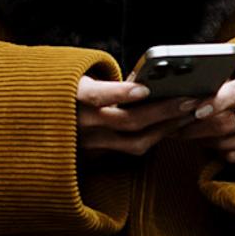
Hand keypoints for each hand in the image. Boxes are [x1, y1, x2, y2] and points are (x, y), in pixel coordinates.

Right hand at [76, 75, 196, 157]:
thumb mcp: (79, 77)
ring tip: (189, 113)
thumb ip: (107, 81)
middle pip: (126, 121)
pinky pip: (131, 151)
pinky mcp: (95, 158)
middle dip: (162, 111)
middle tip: (191, 99)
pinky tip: (173, 126)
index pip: (94, 95)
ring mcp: (88, 145)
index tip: (145, 88)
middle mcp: (79, 124)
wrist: (43, 119)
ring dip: (166, 128)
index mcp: (71, 96)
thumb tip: (149, 81)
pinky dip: (154, 138)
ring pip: (134, 142)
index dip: (120, 93)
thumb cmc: (68, 89)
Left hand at [176, 70, 234, 165]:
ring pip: (226, 144)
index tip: (191, 109)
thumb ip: (222, 75)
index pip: (233, 95)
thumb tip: (190, 84)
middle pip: (225, 124)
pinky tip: (208, 141)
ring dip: (202, 140)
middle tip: (175, 125)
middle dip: (194, 127)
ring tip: (187, 132)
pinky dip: (217, 151)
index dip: (210, 104)